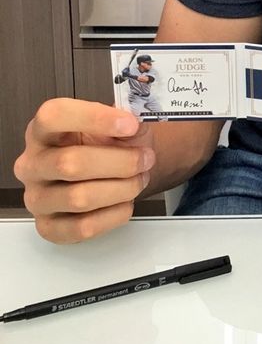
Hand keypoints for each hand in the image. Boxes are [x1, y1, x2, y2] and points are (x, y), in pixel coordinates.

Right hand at [14, 98, 155, 243]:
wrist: (112, 171)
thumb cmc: (108, 145)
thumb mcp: (118, 124)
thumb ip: (126, 122)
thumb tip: (135, 128)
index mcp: (42, 130)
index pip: (53, 116)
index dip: (94, 118)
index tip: (130, 125)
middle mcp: (32, 164)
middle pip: (69, 164)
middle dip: (120, 162)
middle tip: (146, 158)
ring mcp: (36, 198)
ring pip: (79, 198)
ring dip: (121, 189)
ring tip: (140, 179)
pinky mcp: (49, 227)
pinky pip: (83, 227)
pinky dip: (114, 214)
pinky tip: (125, 202)